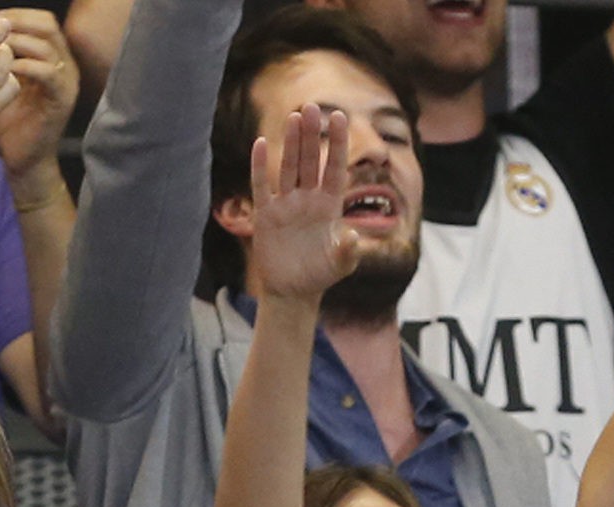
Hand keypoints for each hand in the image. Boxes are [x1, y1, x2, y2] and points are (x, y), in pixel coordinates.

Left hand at [0, 8, 78, 183]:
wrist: (26, 158)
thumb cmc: (12, 124)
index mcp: (51, 58)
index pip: (40, 21)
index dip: (16, 16)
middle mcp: (63, 66)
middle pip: (47, 26)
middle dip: (18, 25)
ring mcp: (66, 83)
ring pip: (47, 47)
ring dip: (19, 45)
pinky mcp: (62, 100)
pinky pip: (47, 73)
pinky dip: (26, 67)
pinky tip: (9, 72)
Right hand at [251, 103, 358, 302]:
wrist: (293, 293)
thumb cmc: (320, 276)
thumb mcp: (340, 266)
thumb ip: (349, 251)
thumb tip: (353, 236)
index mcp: (329, 206)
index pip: (335, 168)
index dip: (337, 144)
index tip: (341, 116)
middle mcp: (308, 199)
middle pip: (310, 161)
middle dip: (312, 135)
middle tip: (312, 106)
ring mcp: (286, 205)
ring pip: (289, 167)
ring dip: (291, 142)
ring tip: (294, 116)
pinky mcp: (266, 215)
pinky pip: (262, 186)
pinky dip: (261, 166)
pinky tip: (262, 143)